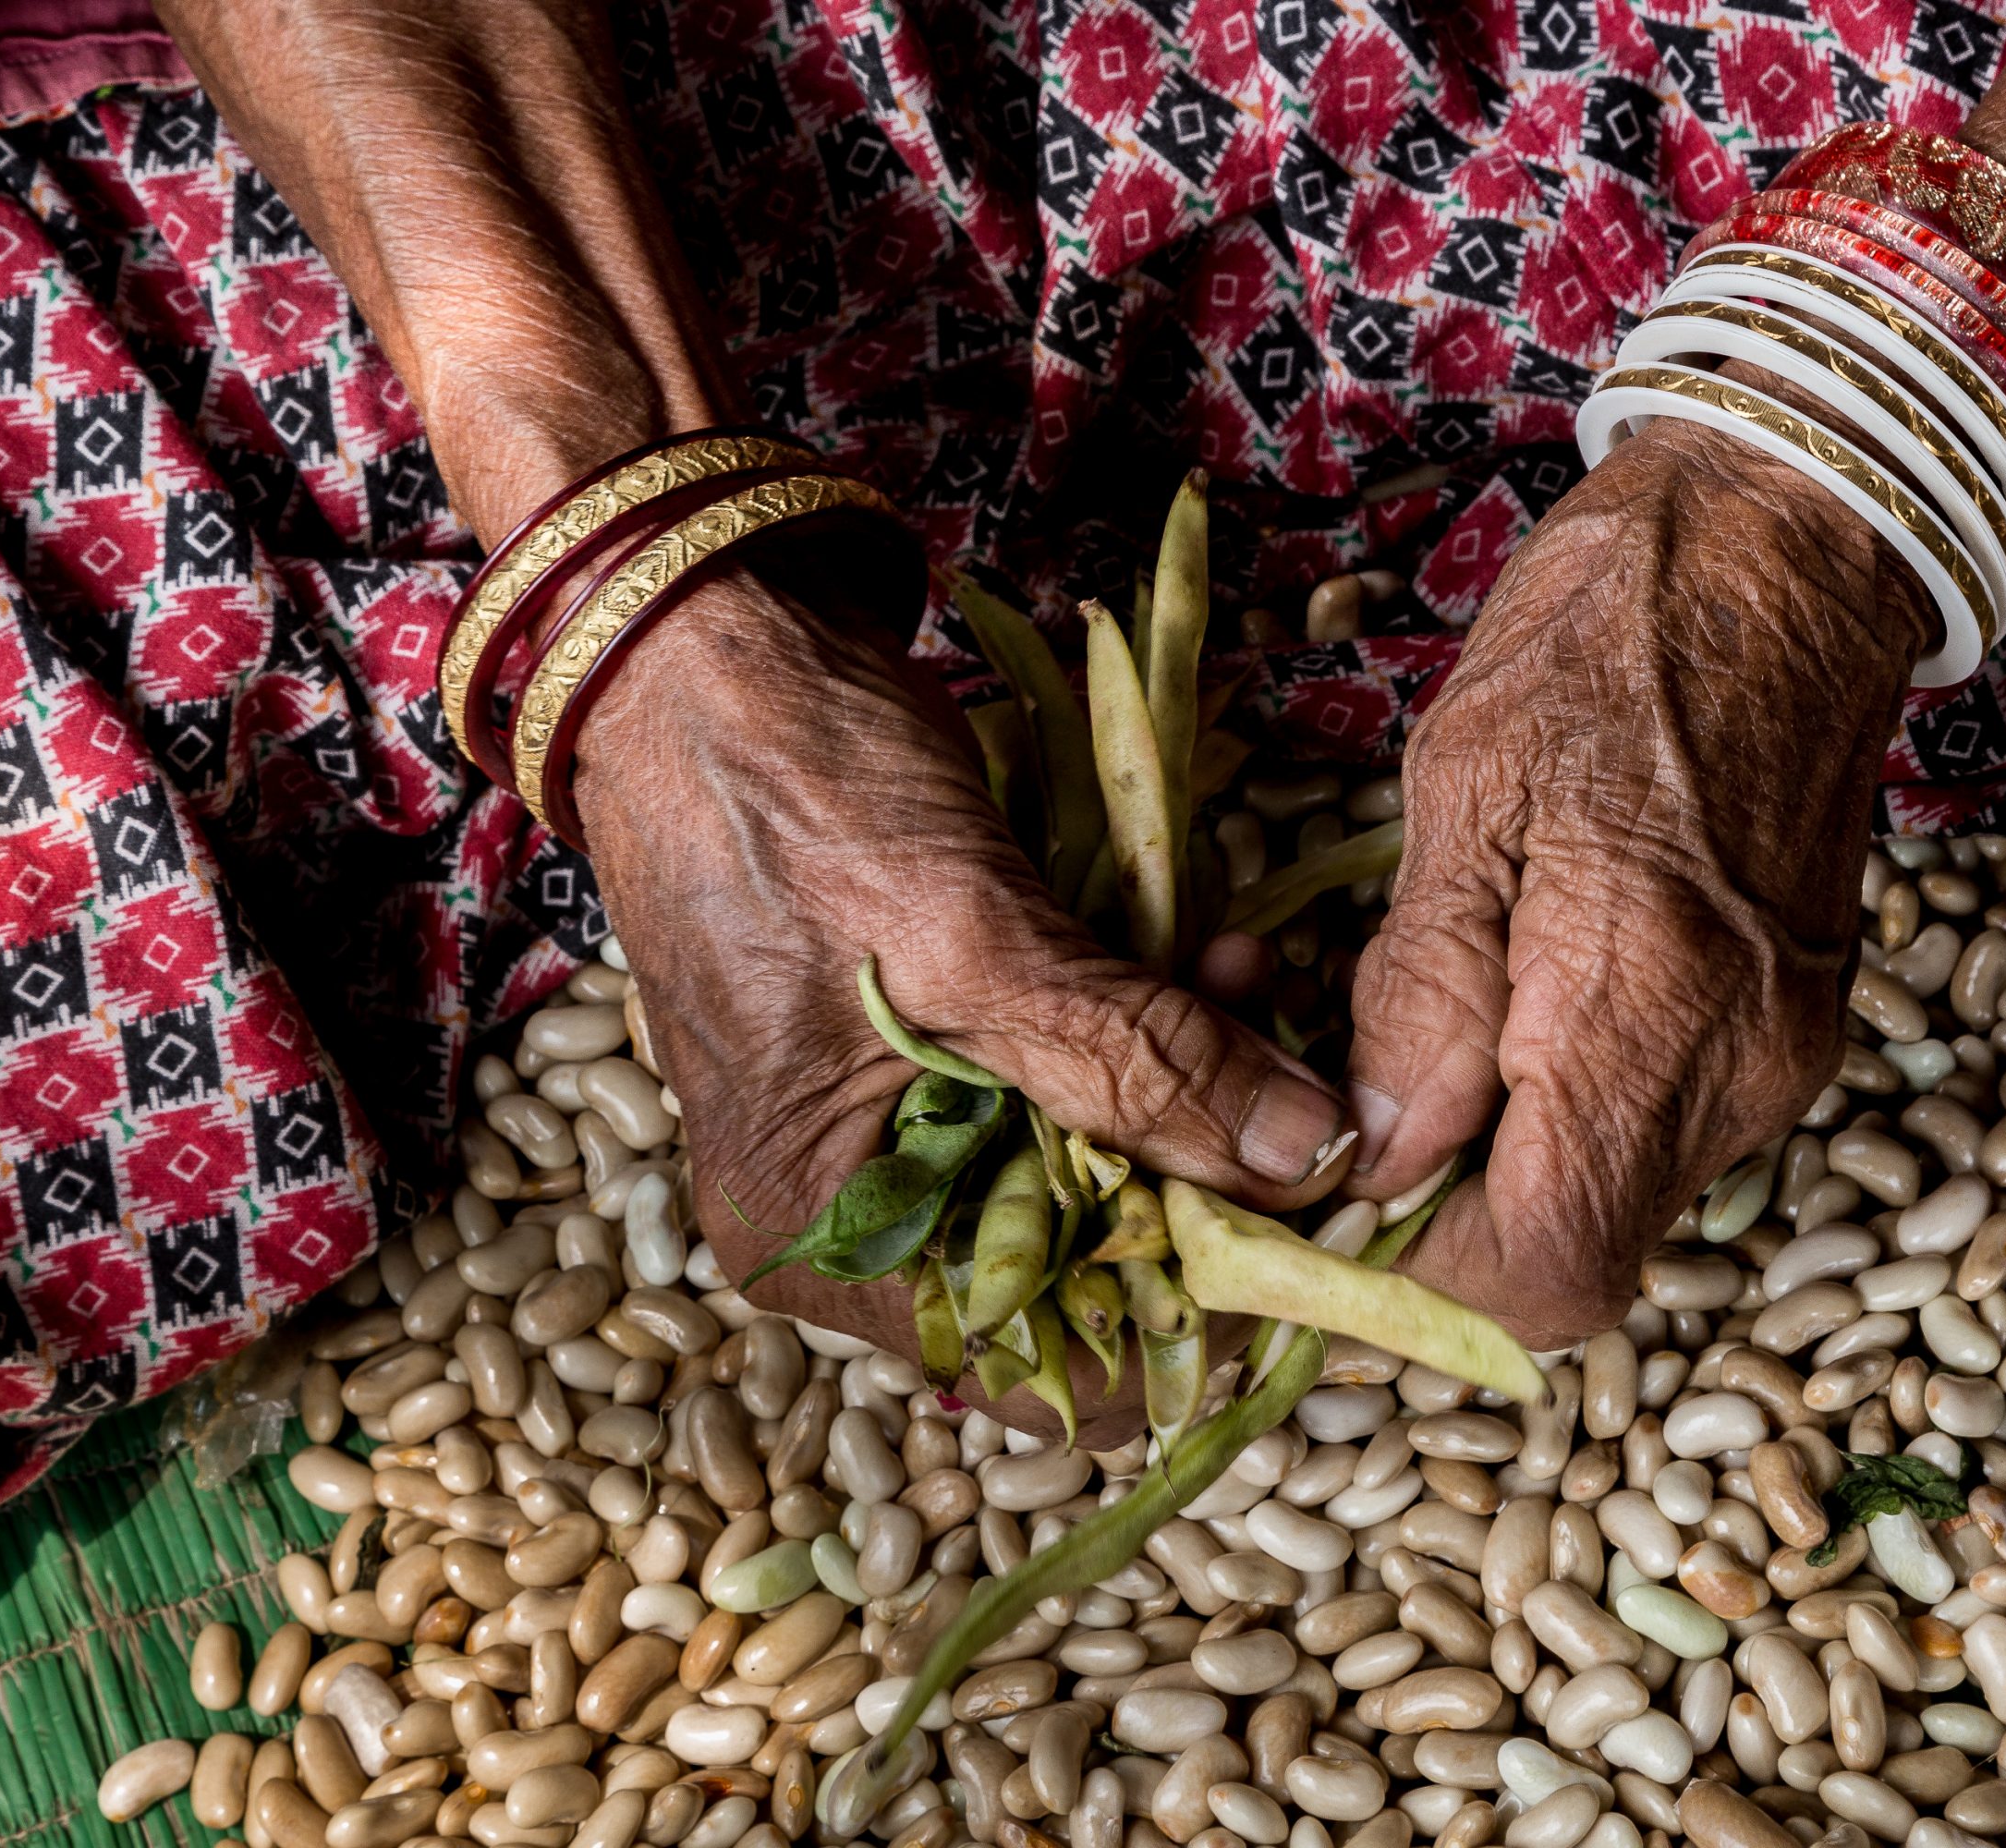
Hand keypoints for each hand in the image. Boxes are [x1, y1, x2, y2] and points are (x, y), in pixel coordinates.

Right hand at [575, 572, 1347, 1442]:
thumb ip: (1138, 1063)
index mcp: (828, 1237)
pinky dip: (1146, 1030)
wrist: (698, 641)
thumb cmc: (790, 789)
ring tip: (1243, 976)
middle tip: (1292, 1069)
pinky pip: (1071, 1080)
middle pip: (1087, 1270)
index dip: (1194, 1310)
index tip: (1308, 1211)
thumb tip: (1305, 1162)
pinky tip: (1206, 954)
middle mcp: (860, 1210)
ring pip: (1099, 1164)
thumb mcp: (973, 938)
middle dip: (1205, 1172)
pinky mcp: (939, 1041)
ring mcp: (899, 1123)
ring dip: (1192, 1085)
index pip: (1049, 1365)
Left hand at [1343, 414, 1926, 1346]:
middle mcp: (1739, 1069)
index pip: (1545, 1270)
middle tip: (1348, 1121)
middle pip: (1578, 1258)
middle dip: (1444, 1226)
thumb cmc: (1616, 631)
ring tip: (1418, 1043)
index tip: (1328, 1196)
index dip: (1417, 1272)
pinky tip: (1511, 1004)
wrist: (1795, 541)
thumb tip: (1372, 1155)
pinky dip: (1566, 1109)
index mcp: (1648, 1010)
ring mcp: (1780, 1055)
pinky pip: (1659, 1128)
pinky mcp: (1789, 1024)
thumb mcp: (1467, 791)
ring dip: (1501, 1168)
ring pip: (1615, 1199)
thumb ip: (1422, 997)